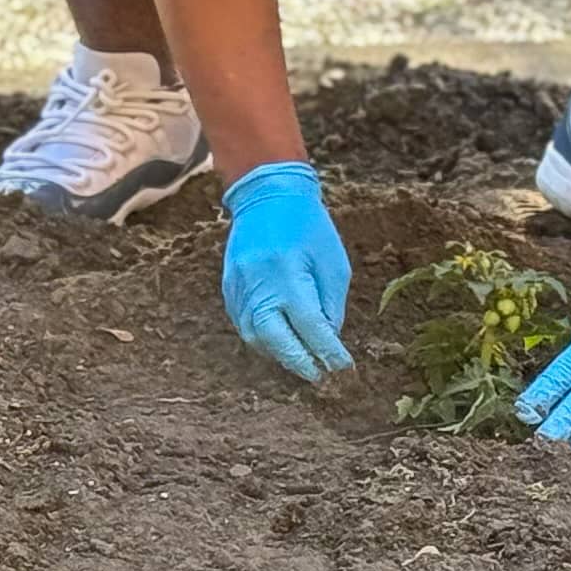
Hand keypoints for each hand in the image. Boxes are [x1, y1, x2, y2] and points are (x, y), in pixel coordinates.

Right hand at [218, 161, 351, 381]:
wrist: (267, 195)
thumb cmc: (309, 227)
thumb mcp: (333, 263)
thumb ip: (330, 305)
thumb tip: (326, 339)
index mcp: (289, 275)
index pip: (310, 326)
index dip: (327, 352)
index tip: (342, 368)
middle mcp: (259, 284)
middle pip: (275, 339)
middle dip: (298, 361)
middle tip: (317, 375)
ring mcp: (239, 287)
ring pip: (255, 336)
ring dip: (279, 353)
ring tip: (300, 359)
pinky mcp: (229, 287)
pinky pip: (243, 323)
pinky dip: (263, 337)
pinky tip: (280, 338)